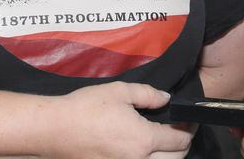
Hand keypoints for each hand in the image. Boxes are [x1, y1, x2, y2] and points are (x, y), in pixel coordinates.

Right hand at [50, 82, 193, 158]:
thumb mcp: (119, 92)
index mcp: (143, 139)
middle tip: (180, 132)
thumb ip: (148, 95)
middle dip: (182, 146)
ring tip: (164, 143)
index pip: (179, 140)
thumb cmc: (85, 108)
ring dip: (168, 157)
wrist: (54, 130)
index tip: (189, 121)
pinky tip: (144, 151)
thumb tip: (166, 99)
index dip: (188, 129)